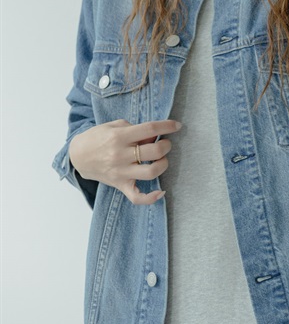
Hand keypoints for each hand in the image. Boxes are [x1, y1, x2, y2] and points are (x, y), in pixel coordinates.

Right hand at [68, 119, 182, 204]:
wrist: (77, 156)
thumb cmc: (98, 138)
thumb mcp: (114, 126)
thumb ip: (135, 129)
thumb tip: (155, 136)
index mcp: (119, 137)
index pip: (149, 129)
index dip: (167, 126)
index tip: (176, 125)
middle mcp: (120, 155)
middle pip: (153, 151)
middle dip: (166, 146)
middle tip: (166, 144)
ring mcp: (121, 172)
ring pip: (151, 172)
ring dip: (163, 164)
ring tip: (161, 159)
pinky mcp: (120, 185)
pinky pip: (137, 197)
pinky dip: (150, 198)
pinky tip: (161, 192)